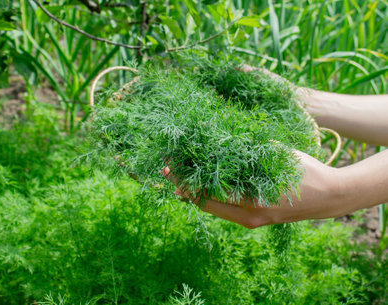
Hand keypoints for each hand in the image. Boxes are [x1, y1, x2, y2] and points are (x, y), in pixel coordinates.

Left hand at [161, 150, 343, 227]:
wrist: (331, 197)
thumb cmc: (305, 172)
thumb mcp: (274, 156)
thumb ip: (246, 151)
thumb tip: (219, 140)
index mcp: (250, 202)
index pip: (206, 193)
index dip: (184, 180)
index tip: (169, 167)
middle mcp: (246, 217)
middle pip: (204, 204)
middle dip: (183, 188)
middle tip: (167, 172)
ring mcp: (250, 221)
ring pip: (213, 209)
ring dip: (194, 193)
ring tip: (177, 179)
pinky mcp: (254, 220)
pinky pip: (225, 210)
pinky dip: (210, 198)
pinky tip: (200, 187)